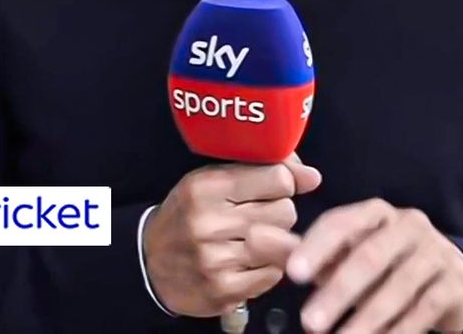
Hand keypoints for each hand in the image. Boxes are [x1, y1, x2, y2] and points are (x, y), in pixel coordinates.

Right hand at [142, 154, 321, 317]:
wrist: (149, 262)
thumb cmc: (188, 216)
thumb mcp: (212, 182)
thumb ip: (262, 172)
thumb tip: (313, 177)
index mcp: (204, 186)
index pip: (278, 178)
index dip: (282, 183)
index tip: (269, 188)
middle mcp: (208, 222)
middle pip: (285, 211)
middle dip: (277, 213)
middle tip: (254, 217)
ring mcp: (215, 258)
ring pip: (283, 244)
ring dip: (276, 242)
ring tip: (251, 239)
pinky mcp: (223, 289)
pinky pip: (274, 274)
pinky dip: (267, 268)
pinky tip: (247, 262)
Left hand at [278, 198, 462, 332]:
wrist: (448, 276)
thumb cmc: (378, 263)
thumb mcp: (338, 254)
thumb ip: (296, 249)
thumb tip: (252, 237)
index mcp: (374, 213)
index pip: (340, 223)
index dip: (316, 247)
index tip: (292, 274)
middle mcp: (407, 226)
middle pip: (370, 257)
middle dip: (338, 292)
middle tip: (309, 322)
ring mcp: (435, 254)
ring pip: (398, 288)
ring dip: (367, 319)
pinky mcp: (452, 285)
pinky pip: (423, 310)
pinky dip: (398, 330)